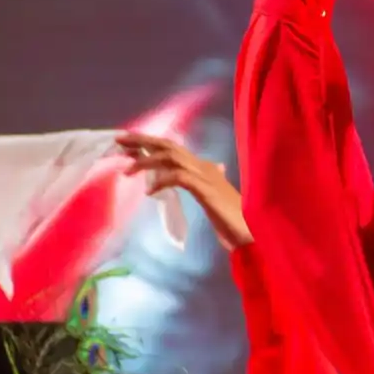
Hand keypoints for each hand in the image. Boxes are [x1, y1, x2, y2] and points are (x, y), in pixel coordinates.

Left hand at [116, 134, 252, 251]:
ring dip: (147, 160)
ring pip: (171, 157)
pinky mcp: (207, 190)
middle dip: (142, 141)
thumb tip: (210, 174)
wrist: (254, 233)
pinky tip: (150, 192)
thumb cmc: (235, 221)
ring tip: (127, 170)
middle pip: (169, 145)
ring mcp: (207, 176)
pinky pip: (179, 177)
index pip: (174, 148)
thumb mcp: (215, 200)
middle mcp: (205, 167)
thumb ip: (206, 187)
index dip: (150, 143)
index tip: (128, 144)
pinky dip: (162, 180)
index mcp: (206, 168)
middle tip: (118, 141)